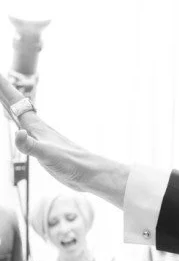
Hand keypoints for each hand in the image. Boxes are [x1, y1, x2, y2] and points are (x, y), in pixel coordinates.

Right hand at [0, 73, 94, 192]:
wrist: (89, 173)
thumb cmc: (71, 163)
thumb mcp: (47, 154)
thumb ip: (30, 145)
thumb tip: (18, 133)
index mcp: (36, 126)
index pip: (15, 102)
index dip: (4, 87)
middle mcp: (37, 128)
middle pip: (15, 105)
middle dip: (3, 92)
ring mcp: (40, 137)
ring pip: (20, 115)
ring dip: (9, 105)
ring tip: (2, 96)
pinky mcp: (43, 147)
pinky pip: (24, 130)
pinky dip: (18, 123)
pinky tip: (19, 126)